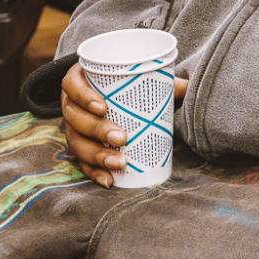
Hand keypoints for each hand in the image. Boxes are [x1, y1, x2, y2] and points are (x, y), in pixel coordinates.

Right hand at [60, 61, 186, 188]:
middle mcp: (70, 105)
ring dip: (96, 155)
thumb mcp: (135, 78)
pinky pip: (81, 163)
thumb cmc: (121, 84)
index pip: (71, 85)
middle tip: (122, 138)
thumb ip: (160, 79)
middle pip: (75, 118)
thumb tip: (188, 85)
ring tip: (119, 162)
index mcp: (79, 80)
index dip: (83, 96)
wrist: (105, 97)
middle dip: (97, 130)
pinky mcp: (79, 148)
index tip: (103, 107)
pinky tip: (109, 181)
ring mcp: (72, 128)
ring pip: (76, 143)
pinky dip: (94, 173)